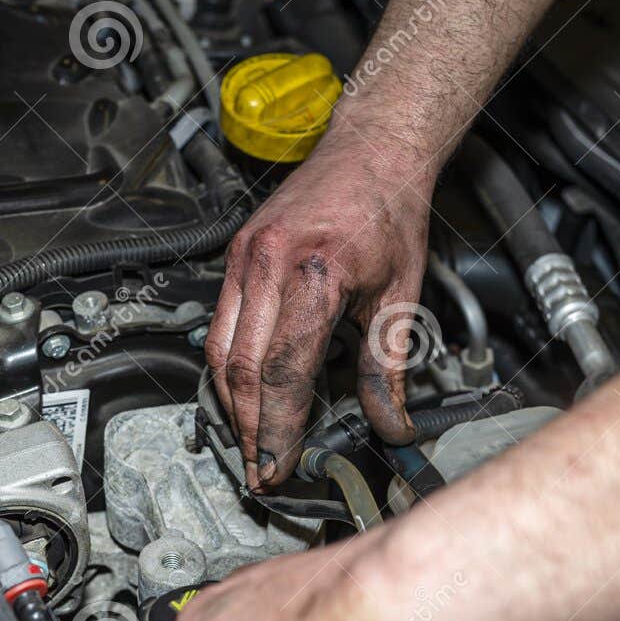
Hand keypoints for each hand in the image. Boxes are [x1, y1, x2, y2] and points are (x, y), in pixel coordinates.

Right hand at [206, 134, 435, 489]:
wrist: (372, 151)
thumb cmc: (389, 213)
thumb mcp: (400, 295)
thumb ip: (388, 367)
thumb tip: (391, 425)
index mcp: (315, 274)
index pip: (285, 372)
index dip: (278, 429)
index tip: (279, 466)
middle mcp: (269, 264)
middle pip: (242, 369)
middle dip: (250, 429)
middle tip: (260, 469)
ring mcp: (245, 258)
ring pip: (220, 351)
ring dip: (231, 405)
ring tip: (249, 443)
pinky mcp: (235, 256)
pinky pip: (219, 324)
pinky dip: (226, 368)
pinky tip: (240, 396)